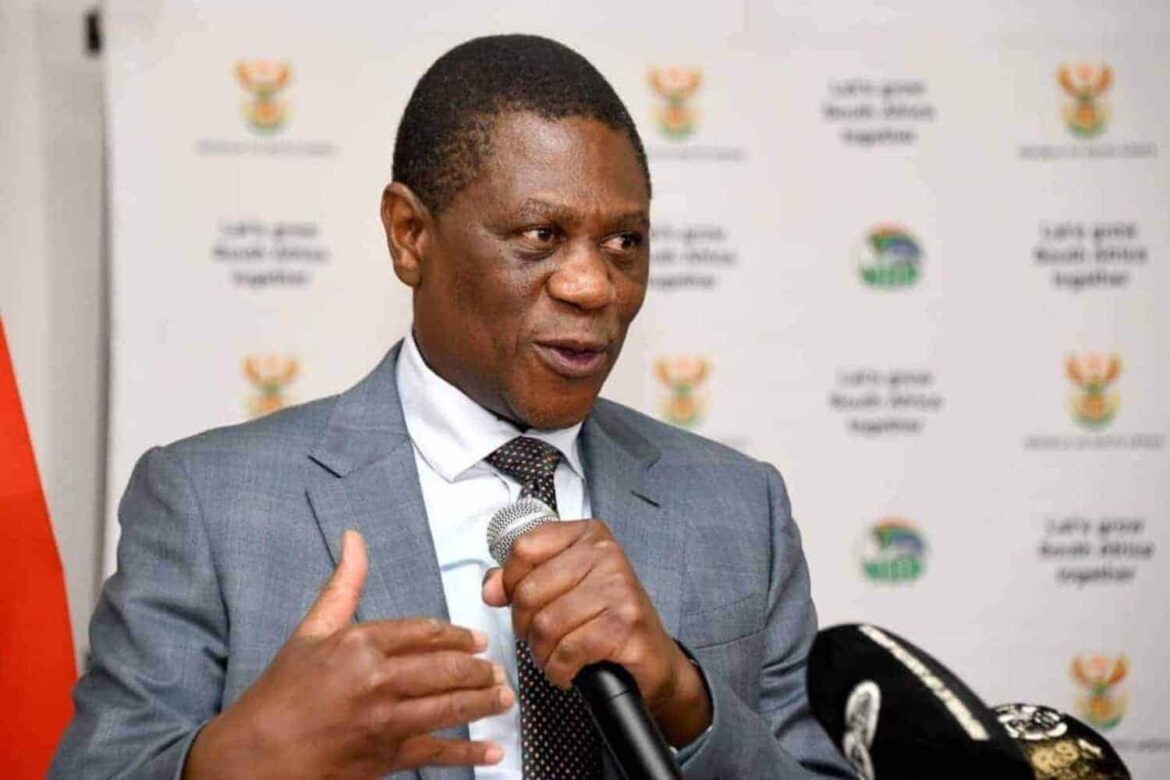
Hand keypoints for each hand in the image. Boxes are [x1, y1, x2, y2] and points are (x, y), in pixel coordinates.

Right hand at [184, 530, 514, 778]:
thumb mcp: (310, 632)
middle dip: (479, 669)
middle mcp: (376, 680)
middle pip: (446, 669)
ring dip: (483, 702)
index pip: (425, 632)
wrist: (253, 756)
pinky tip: (493, 751)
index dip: (458, 635)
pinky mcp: (385, 758)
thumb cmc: (281, 693)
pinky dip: (469, 753)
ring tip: (503, 697)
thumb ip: (343, 586)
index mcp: (359, 643)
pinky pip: (436, 752)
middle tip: (497, 670)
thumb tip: (354, 539)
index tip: (478, 640)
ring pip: (449, 707)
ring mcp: (383, 721)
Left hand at [482, 520, 710, 746]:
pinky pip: (568, 650)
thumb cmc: (608, 620)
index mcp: (588, 536)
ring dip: (542, 652)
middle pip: (530, 590)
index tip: (517, 600)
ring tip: (555, 654)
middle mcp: (606, 555)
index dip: (510, 582)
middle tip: (541, 637)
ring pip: (546, 624)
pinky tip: (568, 669)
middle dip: (525, 625)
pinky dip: (559, 669)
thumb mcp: (565, 588)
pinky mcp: (624, 625)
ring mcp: (618, 588)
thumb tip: (491, 588)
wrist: (653, 658)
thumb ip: (522, 581)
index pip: (524, 548)